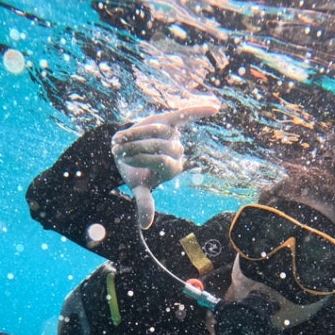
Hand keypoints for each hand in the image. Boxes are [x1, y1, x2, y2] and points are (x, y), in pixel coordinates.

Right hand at [111, 102, 219, 228]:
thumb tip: (146, 226)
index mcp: (172, 169)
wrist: (125, 150)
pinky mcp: (170, 120)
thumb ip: (144, 203)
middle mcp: (177, 152)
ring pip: (157, 130)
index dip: (141, 159)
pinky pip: (186, 115)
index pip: (161, 161)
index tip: (123, 160)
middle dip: (137, 148)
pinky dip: (200, 111)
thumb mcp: (137, 187)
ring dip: (136, 134)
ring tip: (120, 139)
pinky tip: (215, 108)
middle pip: (159, 146)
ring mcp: (173, 136)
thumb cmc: (133, 171)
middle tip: (119, 151)